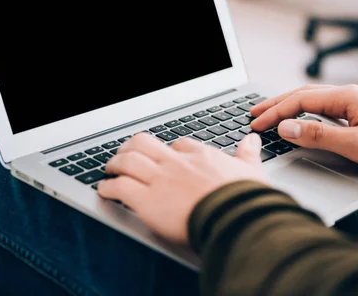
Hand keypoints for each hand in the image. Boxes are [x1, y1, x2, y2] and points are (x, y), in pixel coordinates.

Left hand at [97, 133, 266, 244]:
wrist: (235, 217)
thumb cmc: (245, 199)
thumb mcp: (251, 171)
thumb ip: (247, 155)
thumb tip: (252, 140)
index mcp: (200, 156)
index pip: (178, 144)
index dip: (167, 149)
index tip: (162, 156)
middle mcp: (176, 163)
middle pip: (144, 144)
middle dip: (130, 148)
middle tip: (125, 155)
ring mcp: (160, 180)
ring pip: (127, 161)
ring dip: (115, 164)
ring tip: (110, 169)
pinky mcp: (147, 201)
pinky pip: (120, 188)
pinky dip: (108, 187)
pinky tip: (105, 190)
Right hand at [251, 84, 357, 174]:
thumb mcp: (356, 145)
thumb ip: (318, 135)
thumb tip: (286, 127)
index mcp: (346, 97)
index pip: (300, 100)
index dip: (275, 112)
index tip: (257, 124)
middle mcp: (348, 94)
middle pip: (303, 94)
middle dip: (276, 104)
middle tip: (253, 113)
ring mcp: (354, 102)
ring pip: (312, 100)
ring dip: (289, 106)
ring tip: (269, 114)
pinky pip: (323, 108)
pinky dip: (304, 112)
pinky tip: (299, 118)